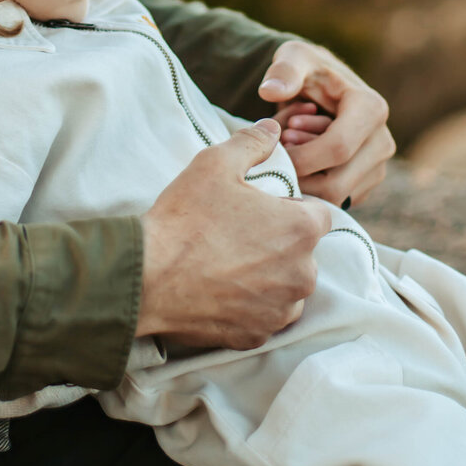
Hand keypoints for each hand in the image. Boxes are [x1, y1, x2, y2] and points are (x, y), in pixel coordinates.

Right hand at [137, 120, 332, 350]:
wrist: (147, 279)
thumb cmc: (185, 220)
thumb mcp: (214, 165)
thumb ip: (252, 143)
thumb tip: (272, 129)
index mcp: (301, 230)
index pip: (317, 214)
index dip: (289, 208)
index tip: (259, 210)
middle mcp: (303, 274)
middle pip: (303, 252)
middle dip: (279, 244)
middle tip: (237, 235)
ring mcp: (281, 309)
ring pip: (287, 287)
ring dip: (268, 276)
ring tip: (227, 264)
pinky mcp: (258, 335)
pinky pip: (264, 315)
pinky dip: (249, 305)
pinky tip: (219, 289)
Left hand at [259, 39, 394, 208]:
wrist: (319, 87)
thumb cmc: (306, 70)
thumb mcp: (294, 58)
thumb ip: (283, 70)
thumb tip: (271, 91)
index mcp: (371, 109)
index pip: (338, 148)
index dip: (302, 155)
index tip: (279, 142)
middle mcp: (383, 141)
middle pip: (337, 181)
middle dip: (301, 170)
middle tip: (282, 145)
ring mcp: (377, 167)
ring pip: (335, 196)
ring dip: (305, 178)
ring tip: (292, 147)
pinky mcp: (365, 184)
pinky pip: (335, 201)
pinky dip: (312, 187)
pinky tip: (302, 161)